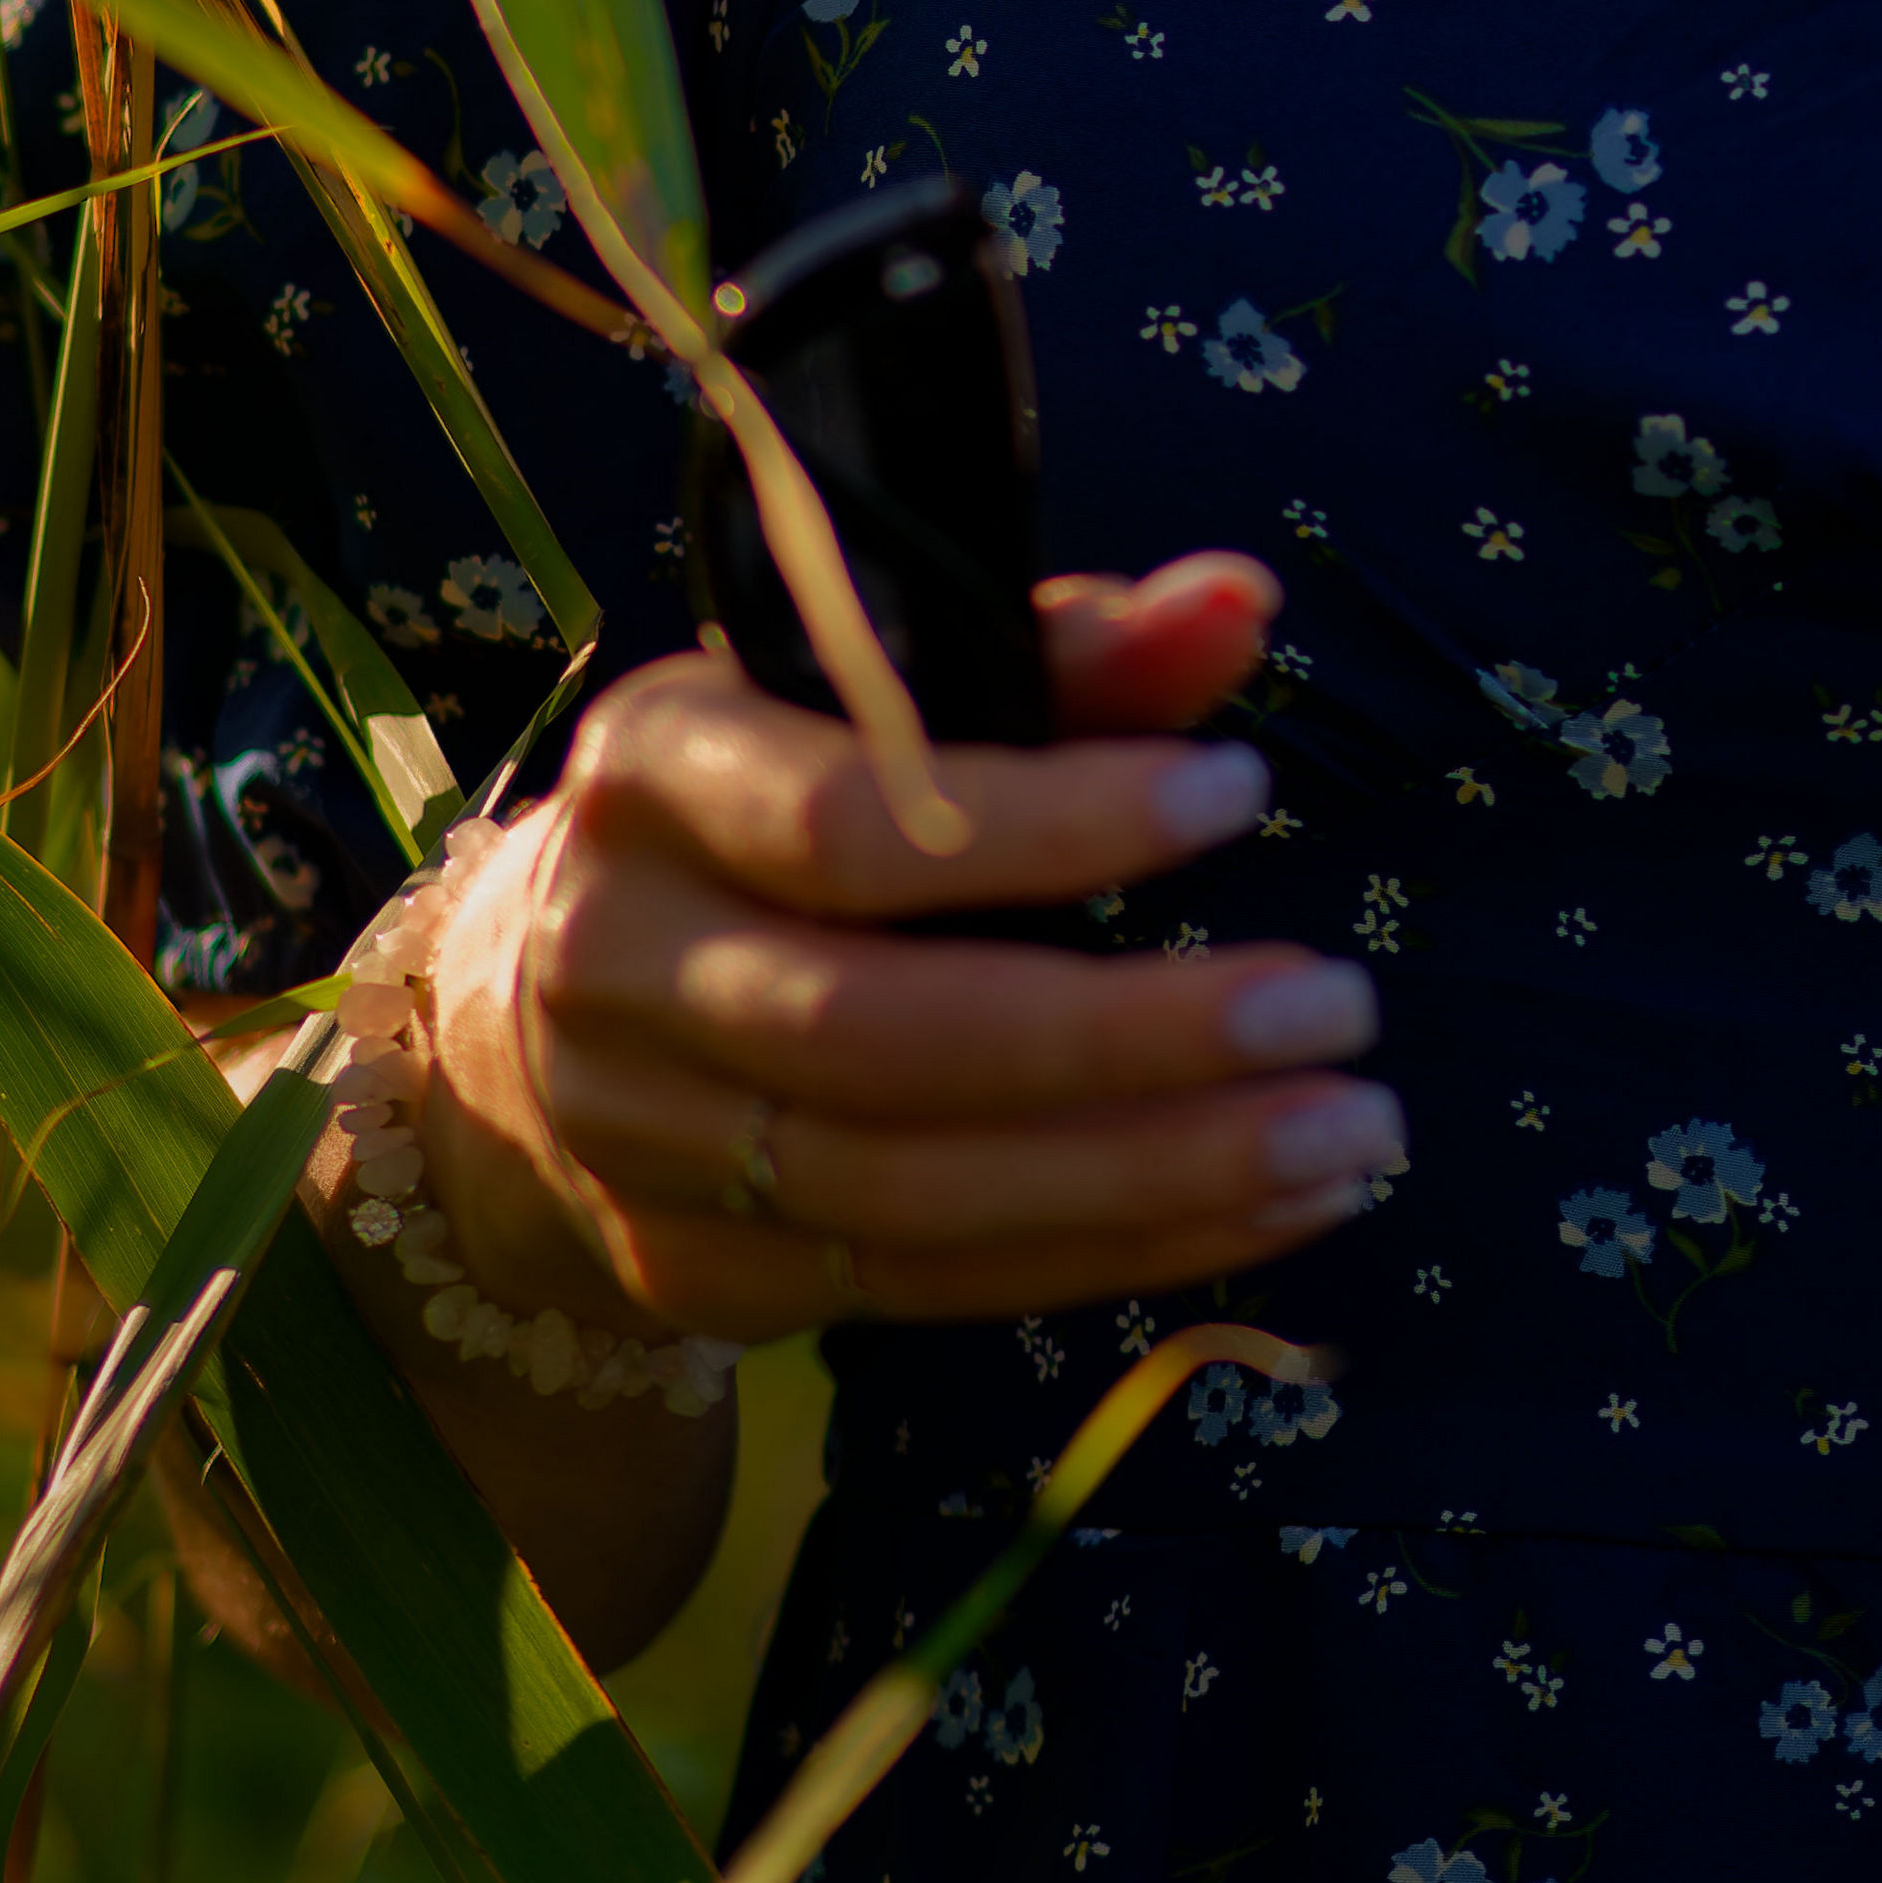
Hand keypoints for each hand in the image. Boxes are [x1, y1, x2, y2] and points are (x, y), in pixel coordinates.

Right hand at [412, 547, 1400, 1341]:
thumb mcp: (882, 690)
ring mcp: (637, 1136)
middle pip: (883, 1032)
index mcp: (656, 769)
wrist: (535, 1007)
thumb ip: (1067, 654)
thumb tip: (1239, 602)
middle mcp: (615, 957)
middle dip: (1133, 1033)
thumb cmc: (776, 800)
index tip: (1240, 788)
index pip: (852, 820)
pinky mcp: (689, 1270)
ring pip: (910, 1189)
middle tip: (1337, 1009)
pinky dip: (1109, 1250)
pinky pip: (920, 1280)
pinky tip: (1265, 1208)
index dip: (1051, 819)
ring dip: (1157, 1173)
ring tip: (1346, 1134)